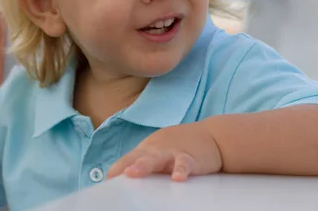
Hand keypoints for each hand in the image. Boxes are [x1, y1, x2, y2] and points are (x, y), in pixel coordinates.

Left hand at [106, 122, 221, 180]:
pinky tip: (178, 178)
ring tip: (133, 172)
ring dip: (144, 165)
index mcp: (147, 150)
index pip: (127, 159)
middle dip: (125, 166)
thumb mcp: (158, 151)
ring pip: (156, 159)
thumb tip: (122, 178)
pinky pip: (184, 164)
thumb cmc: (180, 146)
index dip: (115, 169)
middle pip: (138, 157)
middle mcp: (156, 150)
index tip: (105, 182)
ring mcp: (172, 153)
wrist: (213, 136)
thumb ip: (142, 162)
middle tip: (113, 176)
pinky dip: (181, 170)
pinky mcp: (190, 158)